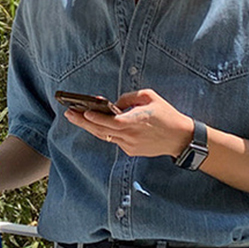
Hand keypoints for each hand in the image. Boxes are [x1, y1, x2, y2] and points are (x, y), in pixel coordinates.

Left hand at [64, 89, 193, 158]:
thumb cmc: (166, 114)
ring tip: (76, 118)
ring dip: (90, 127)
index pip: (111, 121)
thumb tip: (113, 104)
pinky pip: (115, 140)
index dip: (96, 118)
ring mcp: (129, 145)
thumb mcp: (150, 97)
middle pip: (101, 130)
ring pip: (105, 136)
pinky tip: (96, 124)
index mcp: (136, 121)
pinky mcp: (131, 151)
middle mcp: (130, 135)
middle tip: (68, 114)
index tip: (83, 113)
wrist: (180, 138)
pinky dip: (106, 132)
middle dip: (83, 122)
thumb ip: (129, 98)